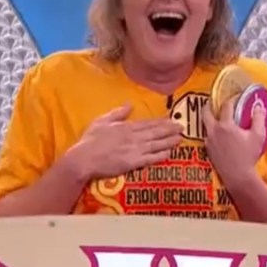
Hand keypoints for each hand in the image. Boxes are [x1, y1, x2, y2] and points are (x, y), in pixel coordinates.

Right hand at [65, 103, 183, 179]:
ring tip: (181, 138)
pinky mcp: (133, 162)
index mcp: (126, 126)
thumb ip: (118, 113)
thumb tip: (129, 104)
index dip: (161, 122)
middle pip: (155, 132)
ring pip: (156, 144)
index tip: (172, 119)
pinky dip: (161, 155)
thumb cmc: (90, 140)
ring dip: (169, 141)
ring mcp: (134, 149)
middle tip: (182, 127)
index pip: (147, 123)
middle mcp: (133, 136)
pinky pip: (151, 158)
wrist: (83, 159)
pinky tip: (170, 153)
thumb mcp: (102, 121)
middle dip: (170, 129)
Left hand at [202, 97, 266, 185]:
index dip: (231, 98)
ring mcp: (209, 141)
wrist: (238, 176)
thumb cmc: (248, 156)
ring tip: (217, 118)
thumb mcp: (258, 136)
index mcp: (225, 125)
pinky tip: (219, 134)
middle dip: (209, 104)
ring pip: (205, 124)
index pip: (226, 106)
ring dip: (210, 119)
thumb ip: (259, 119)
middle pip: (206, 112)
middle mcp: (214, 131)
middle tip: (214, 101)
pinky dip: (212, 131)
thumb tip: (258, 107)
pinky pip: (208, 136)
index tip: (236, 96)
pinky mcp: (208, 150)